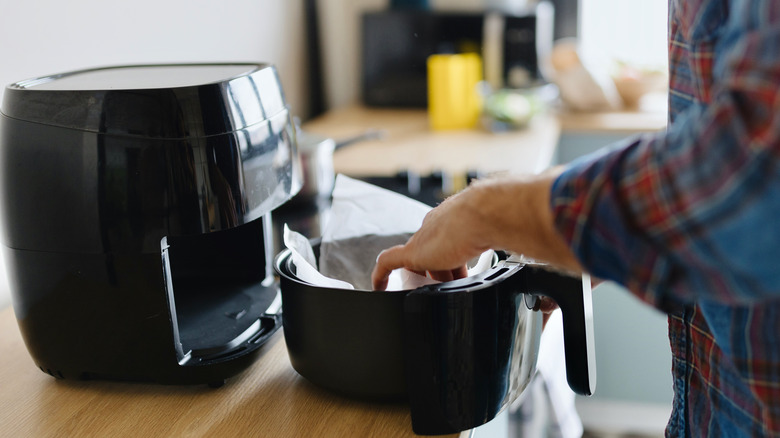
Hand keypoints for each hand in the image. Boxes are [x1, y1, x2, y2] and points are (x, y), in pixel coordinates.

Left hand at [372, 169, 583, 290]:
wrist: (500, 208)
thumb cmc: (521, 217)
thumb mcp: (535, 239)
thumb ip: (549, 253)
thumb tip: (579, 276)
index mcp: (470, 216)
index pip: (461, 238)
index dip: (464, 257)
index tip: (470, 272)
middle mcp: (445, 223)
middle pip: (438, 250)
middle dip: (445, 268)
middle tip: (453, 285)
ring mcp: (428, 237)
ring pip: (418, 259)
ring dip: (423, 275)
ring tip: (425, 291)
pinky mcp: (416, 250)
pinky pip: (389, 263)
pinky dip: (382, 274)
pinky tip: (378, 286)